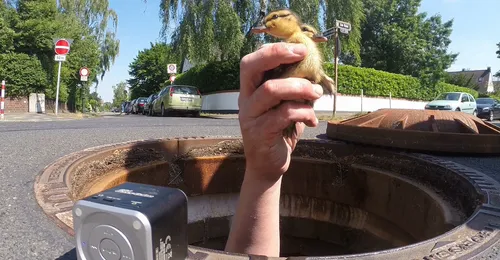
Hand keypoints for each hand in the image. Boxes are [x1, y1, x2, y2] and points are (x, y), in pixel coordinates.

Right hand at [238, 42, 323, 181]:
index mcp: (250, 89)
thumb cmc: (279, 132)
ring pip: (271, 90)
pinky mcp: (259, 133)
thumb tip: (314, 68)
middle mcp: (245, 99)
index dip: (274, 49)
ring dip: (300, 87)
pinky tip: (312, 120)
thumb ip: (292, 89)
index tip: (299, 48)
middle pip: (251, 67)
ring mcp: (250, 116)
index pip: (252, 60)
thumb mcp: (284, 106)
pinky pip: (283, 114)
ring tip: (316, 93)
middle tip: (302, 54)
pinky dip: (303, 112)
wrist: (267, 166)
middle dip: (277, 55)